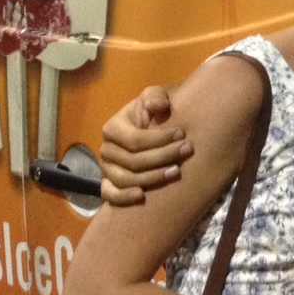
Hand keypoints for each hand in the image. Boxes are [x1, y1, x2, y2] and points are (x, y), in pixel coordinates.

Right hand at [100, 86, 191, 205]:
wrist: (153, 130)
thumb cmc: (154, 114)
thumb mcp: (155, 98)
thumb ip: (155, 97)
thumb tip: (157, 105)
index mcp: (113, 128)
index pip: (135, 139)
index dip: (160, 139)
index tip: (182, 134)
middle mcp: (106, 150)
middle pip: (133, 161)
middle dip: (163, 157)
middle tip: (186, 151)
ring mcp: (107, 169)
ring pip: (125, 179)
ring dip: (152, 178)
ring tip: (176, 172)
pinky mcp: (109, 184)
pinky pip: (110, 194)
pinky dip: (123, 197)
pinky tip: (142, 195)